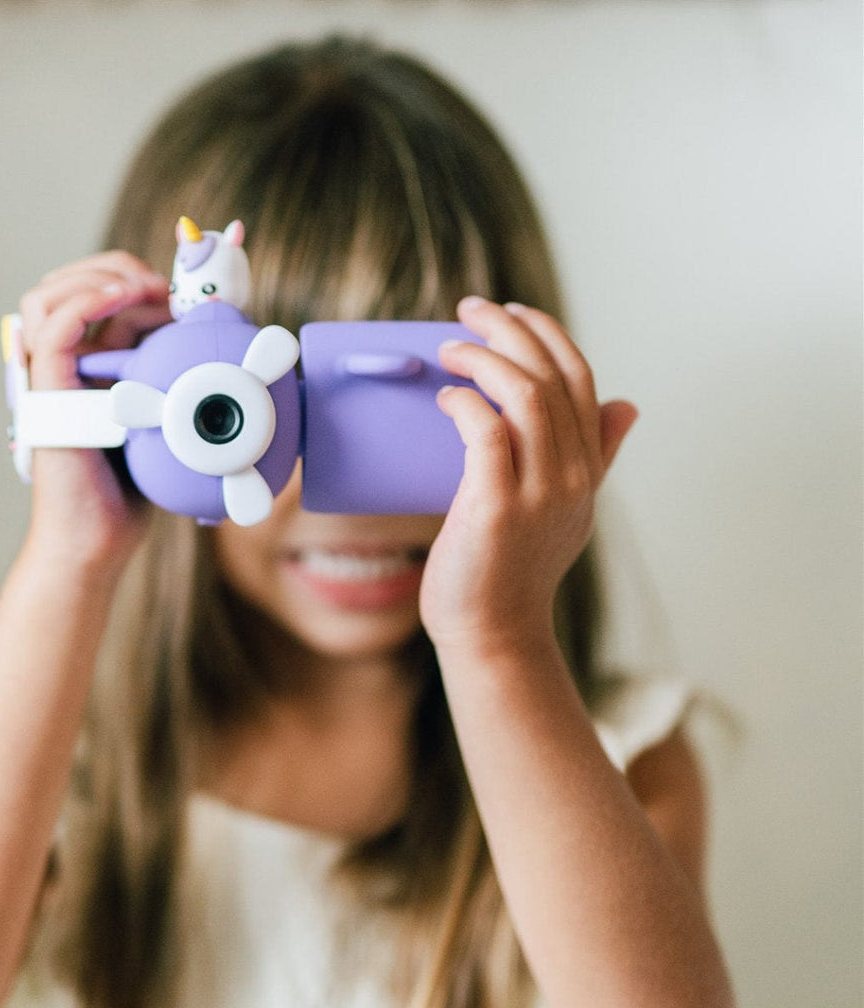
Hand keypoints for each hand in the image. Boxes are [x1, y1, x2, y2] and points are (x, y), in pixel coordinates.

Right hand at [17, 251, 172, 574]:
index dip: (135, 281)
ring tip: (143, 289)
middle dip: (118, 270)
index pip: (96, 300)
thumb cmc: (133, 491)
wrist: (99, 540)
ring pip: (48, 295)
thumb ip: (178, 386)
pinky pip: (53, 327)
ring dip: (98, 278)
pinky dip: (86, 301)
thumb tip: (228, 357)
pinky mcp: (46, 392)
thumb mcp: (166, 424)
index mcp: (86, 369)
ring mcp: (48, 378)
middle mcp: (61, 367)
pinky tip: (122, 300)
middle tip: (164, 290)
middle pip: (67, 285)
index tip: (181, 295)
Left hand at [419, 297, 637, 656]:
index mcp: (588, 469)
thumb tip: (627, 406)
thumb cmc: (514, 569)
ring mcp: (539, 491)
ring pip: (523, 393)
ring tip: (450, 347)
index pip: (580, 379)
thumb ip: (596, 456)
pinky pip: (485, 430)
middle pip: (550, 375)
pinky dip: (464, 402)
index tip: (514, 311)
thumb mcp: (567, 510)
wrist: (494, 633)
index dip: (549, 335)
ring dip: (484, 356)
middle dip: (511, 328)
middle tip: (470, 310)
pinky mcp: (495, 507)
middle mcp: (573, 475)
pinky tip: (444, 396)